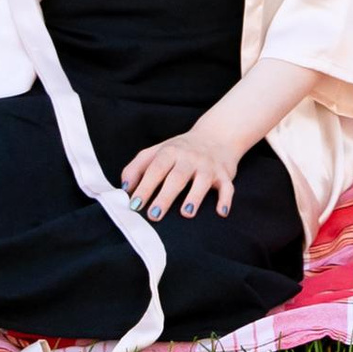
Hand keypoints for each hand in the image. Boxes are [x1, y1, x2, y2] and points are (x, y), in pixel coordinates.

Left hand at [122, 129, 238, 220]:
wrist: (217, 136)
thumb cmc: (180, 150)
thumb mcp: (157, 152)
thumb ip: (137, 167)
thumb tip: (124, 188)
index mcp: (170, 152)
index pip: (155, 169)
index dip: (144, 186)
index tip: (134, 205)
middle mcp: (190, 158)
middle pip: (177, 177)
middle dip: (165, 196)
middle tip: (154, 215)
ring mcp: (209, 166)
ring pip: (203, 181)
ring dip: (195, 196)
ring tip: (186, 213)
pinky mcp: (225, 175)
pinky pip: (228, 187)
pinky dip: (226, 200)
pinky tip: (221, 213)